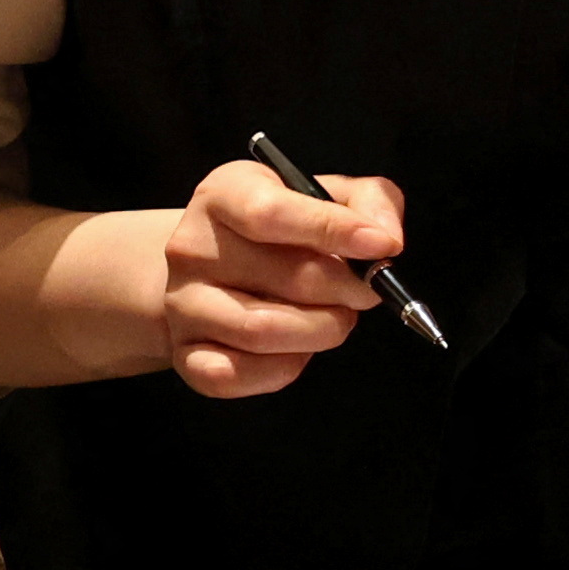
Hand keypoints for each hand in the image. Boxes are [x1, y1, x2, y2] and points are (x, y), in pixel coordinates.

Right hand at [162, 156, 404, 398]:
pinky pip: (237, 375)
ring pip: (264, 331)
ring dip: (323, 330)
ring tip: (335, 317)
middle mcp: (192, 247)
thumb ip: (370, 202)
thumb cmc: (281, 230)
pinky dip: (284, 368)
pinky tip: (298, 349)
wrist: (211, 269)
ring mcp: (182, 303)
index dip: (334, 231)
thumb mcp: (325, 194)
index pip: (272, 213)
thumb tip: (386, 239)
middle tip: (365, 291)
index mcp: (224, 194)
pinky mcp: (185, 355)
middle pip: (288, 278)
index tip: (382, 246)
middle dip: (347, 290)